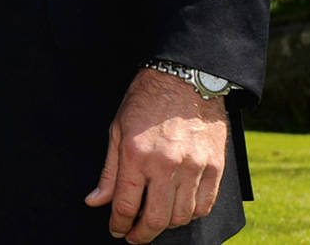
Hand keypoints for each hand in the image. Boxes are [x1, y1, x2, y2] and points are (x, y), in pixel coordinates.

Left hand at [85, 67, 229, 240]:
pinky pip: (204, 205)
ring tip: (155, 221)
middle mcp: (167, 165)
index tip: (116, 230)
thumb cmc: (146, 102)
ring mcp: (194, 167)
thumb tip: (95, 202)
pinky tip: (178, 211)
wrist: (185, 80)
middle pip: (156, 218)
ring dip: (166, 226)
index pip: (126, 205)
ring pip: (181, 216)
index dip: (119, 224)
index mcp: (137, 155)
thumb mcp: (117, 131)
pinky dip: (191, 214)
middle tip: (134, 236)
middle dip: (142, 234)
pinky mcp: (215, 167)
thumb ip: (109, 171)